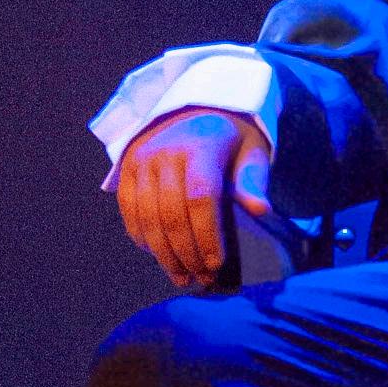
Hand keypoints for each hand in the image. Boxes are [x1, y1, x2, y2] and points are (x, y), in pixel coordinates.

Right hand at [116, 109, 274, 289]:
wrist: (193, 107)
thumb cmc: (231, 138)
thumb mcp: (251, 151)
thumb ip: (253, 180)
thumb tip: (261, 209)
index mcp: (201, 145)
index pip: (201, 197)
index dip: (206, 234)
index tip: (216, 263)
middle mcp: (165, 151)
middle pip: (171, 213)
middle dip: (186, 252)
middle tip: (202, 279)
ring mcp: (142, 159)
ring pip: (147, 216)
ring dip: (163, 253)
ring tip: (182, 276)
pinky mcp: (126, 166)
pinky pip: (128, 209)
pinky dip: (141, 236)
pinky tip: (157, 255)